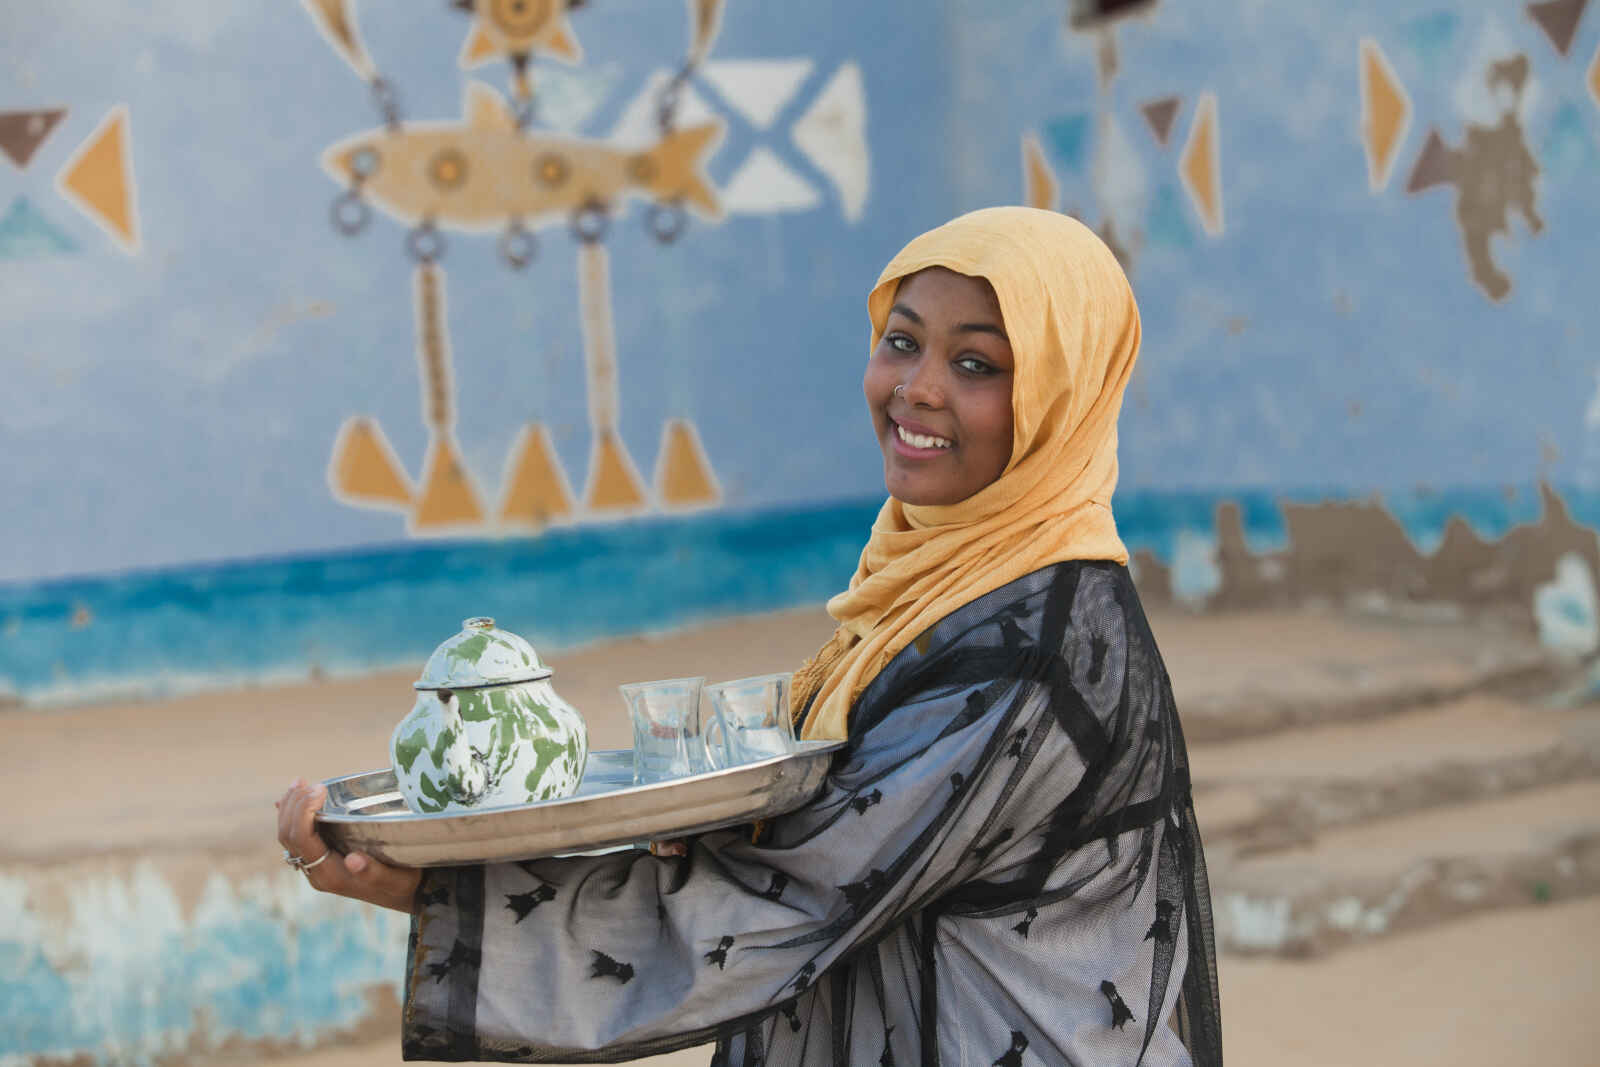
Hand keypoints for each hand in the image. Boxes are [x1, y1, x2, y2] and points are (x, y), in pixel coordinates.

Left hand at [276, 779, 421, 913]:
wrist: (404, 896)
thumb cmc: (403, 884)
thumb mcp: (396, 879)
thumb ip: (374, 872)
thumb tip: (353, 860)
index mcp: (329, 874)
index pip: (301, 839)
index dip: (303, 811)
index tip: (321, 789)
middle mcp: (316, 872)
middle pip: (288, 835)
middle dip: (294, 805)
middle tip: (309, 781)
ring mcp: (315, 866)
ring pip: (288, 836)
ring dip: (290, 807)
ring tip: (300, 782)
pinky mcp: (320, 859)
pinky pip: (296, 837)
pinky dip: (292, 815)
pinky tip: (291, 800)